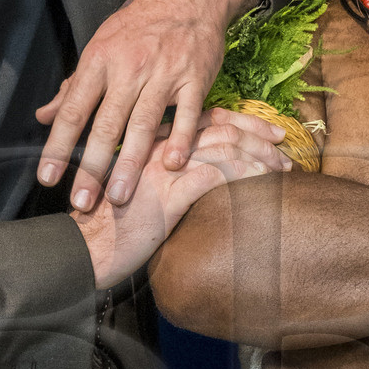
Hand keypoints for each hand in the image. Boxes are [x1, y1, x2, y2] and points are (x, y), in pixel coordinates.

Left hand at [36, 0, 255, 211]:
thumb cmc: (137, 28)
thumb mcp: (98, 49)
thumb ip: (72, 88)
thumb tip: (43, 116)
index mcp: (99, 62)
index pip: (74, 110)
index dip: (58, 146)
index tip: (47, 178)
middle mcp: (129, 68)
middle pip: (106, 124)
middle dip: (92, 167)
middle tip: (83, 202)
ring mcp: (164, 74)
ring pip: (143, 125)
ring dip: (130, 164)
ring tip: (120, 197)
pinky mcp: (195, 79)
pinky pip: (186, 115)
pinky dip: (179, 140)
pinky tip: (171, 166)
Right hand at [73, 107, 288, 288]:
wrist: (85, 250)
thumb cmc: (113, 229)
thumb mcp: (143, 195)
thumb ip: (170, 181)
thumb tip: (204, 183)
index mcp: (153, 143)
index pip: (206, 119)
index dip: (242, 122)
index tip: (268, 134)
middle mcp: (158, 148)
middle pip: (220, 126)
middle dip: (258, 134)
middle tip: (283, 148)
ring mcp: (163, 169)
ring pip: (222, 145)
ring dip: (257, 155)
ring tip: (279, 168)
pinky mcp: (168, 193)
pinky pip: (216, 173)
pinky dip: (244, 173)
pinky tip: (262, 181)